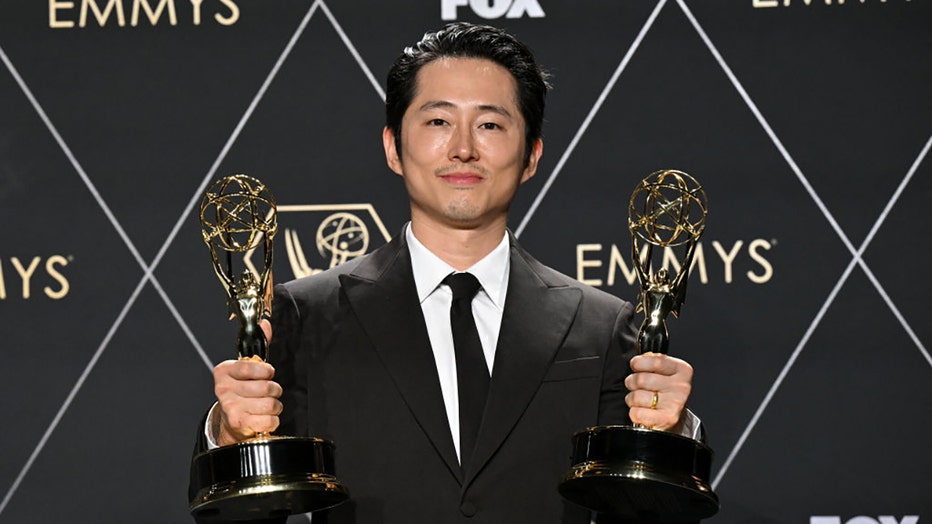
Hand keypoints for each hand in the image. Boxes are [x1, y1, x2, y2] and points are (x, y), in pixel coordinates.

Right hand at [213, 319, 282, 445]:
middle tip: (269, 393)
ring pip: (271, 403)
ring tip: (265, 406)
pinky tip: (263, 418)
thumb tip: (265, 323)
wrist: (232, 422)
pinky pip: (270, 419)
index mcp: (224, 371)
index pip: (254, 367)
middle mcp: (223, 389)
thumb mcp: (248, 368)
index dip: (267, 372)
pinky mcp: (238, 423)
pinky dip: (273, 420)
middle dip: (274, 390)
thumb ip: (259, 345)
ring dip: (275, 406)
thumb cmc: (243, 392)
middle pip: (266, 387)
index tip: (268, 374)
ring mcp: (230, 407)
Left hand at [624, 353, 692, 430]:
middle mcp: (681, 386)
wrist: (671, 416)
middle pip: (641, 379)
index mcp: (682, 370)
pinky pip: (637, 412)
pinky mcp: (667, 419)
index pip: (656, 361)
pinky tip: (642, 411)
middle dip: (632, 382)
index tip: (635, 366)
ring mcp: (675, 404)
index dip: (639, 362)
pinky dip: (634, 412)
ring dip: (632, 398)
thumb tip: (638, 360)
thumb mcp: (663, 371)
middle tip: (636, 386)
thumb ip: (652, 361)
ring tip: (640, 400)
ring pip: (637, 396)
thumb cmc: (663, 391)